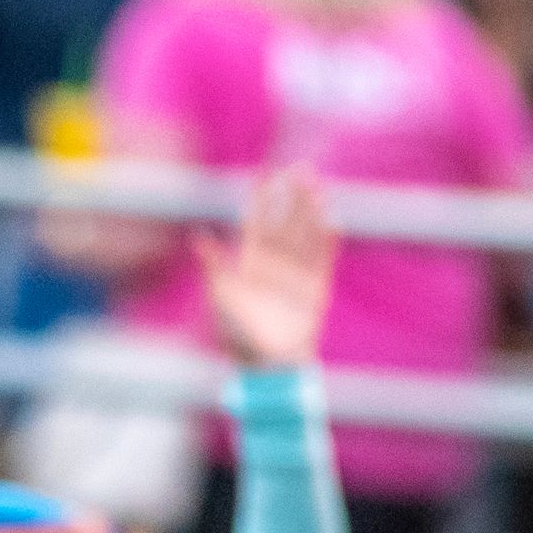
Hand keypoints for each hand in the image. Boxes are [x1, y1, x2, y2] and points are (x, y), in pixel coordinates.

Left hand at [201, 166, 334, 373]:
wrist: (265, 364)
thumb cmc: (237, 335)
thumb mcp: (220, 296)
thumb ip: (214, 264)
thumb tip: (198, 235)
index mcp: (249, 263)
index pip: (257, 221)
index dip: (262, 198)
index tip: (265, 172)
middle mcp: (275, 264)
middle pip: (287, 222)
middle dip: (294, 196)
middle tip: (302, 167)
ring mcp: (297, 274)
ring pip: (306, 235)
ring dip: (313, 212)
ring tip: (319, 187)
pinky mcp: (316, 290)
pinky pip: (323, 261)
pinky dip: (328, 244)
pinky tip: (335, 223)